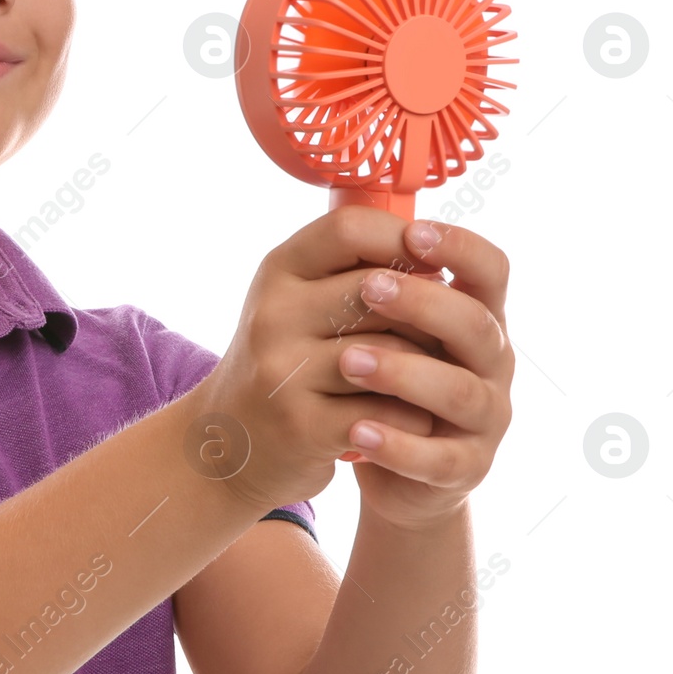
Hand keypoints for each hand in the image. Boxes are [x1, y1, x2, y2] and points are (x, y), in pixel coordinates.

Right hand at [189, 207, 446, 514]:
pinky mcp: (302, 425)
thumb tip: (437, 253)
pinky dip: (413, 418)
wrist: (228, 445)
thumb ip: (351, 273)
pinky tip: (408, 419)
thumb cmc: (285, 364)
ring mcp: (283, 370)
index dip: (404, 239)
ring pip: (391, 352)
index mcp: (278, 272)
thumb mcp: (298, 304)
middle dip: (426, 312)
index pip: (349, 228)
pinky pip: (388, 410)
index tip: (433, 263)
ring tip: (431, 377)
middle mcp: (273, 315)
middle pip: (378, 291)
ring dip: (427, 367)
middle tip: (444, 332)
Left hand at [335, 217, 513, 529]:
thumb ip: (384, 280)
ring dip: (403, 372)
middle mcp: (492, 363)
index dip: (460, 248)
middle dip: (423, 303)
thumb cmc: (389, 380)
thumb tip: (348, 217)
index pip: (491, 270)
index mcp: (476, 315)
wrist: (395, 466)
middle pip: (476, 325)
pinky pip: (439, 458)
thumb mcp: (392, 327)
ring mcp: (485, 418)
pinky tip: (357, 431)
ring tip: (347, 361)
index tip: (415, 233)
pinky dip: (398, 445)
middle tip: (369, 287)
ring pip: (459, 392)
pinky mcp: (465, 467)